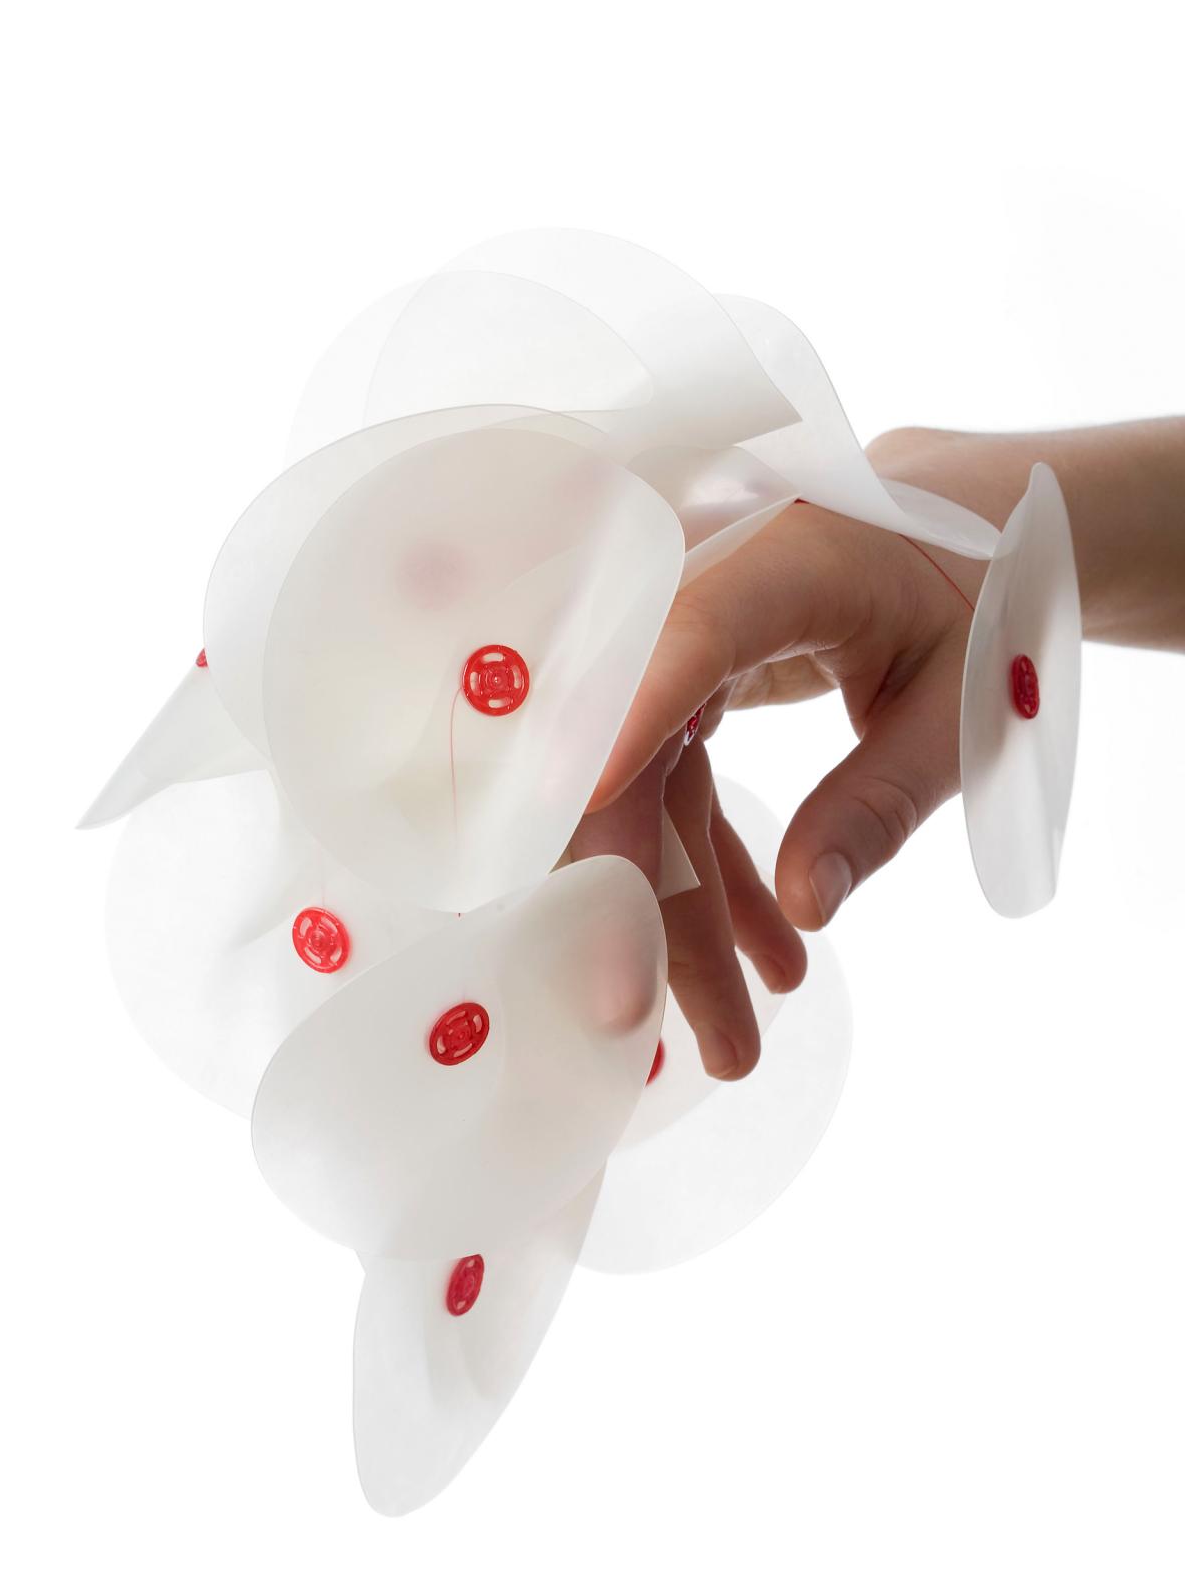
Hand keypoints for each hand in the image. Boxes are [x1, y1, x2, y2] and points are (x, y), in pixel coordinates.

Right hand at [575, 469, 984, 1079]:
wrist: (967, 530)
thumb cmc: (980, 600)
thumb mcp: (963, 708)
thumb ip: (884, 799)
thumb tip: (809, 908)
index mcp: (788, 556)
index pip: (689, 638)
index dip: (628, 728)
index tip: (588, 833)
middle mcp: (704, 582)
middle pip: (634, 746)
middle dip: (643, 900)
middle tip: (662, 1029)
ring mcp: (681, 632)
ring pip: (642, 789)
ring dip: (682, 916)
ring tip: (735, 1039)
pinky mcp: (683, 673)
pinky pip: (672, 785)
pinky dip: (711, 874)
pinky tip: (767, 954)